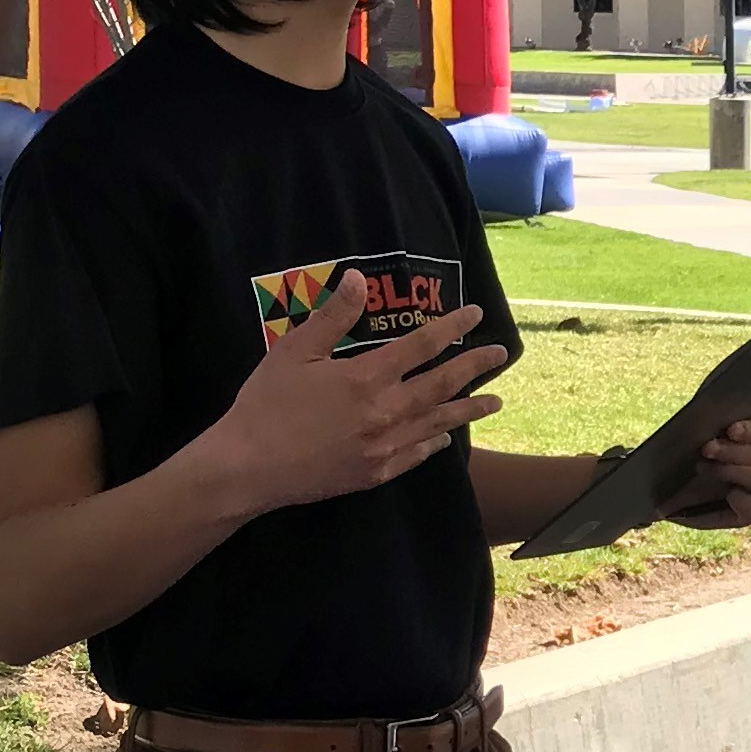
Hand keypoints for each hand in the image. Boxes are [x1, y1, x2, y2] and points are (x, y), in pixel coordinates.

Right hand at [211, 272, 505, 515]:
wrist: (248, 467)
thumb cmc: (266, 404)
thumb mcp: (294, 351)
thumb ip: (332, 316)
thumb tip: (358, 278)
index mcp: (367, 377)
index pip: (422, 346)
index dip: (452, 328)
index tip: (477, 315)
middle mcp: (385, 412)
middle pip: (442, 385)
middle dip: (475, 367)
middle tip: (502, 355)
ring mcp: (383, 446)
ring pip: (437, 423)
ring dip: (468, 409)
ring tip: (496, 402)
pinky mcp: (374, 473)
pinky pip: (414, 455)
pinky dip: (433, 444)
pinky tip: (444, 438)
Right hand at [665, 413, 750, 529]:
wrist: (683, 464)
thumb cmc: (679, 489)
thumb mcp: (672, 503)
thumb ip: (673, 508)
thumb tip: (659, 508)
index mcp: (739, 509)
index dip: (745, 503)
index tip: (731, 494)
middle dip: (730, 470)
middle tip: (703, 465)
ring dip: (733, 451)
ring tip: (708, 447)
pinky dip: (747, 431)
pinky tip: (731, 430)